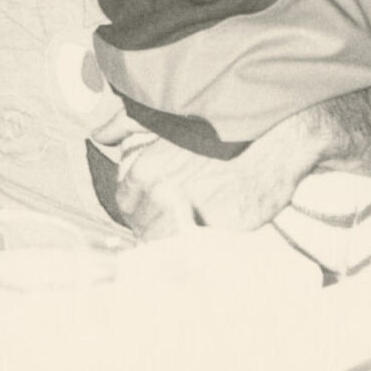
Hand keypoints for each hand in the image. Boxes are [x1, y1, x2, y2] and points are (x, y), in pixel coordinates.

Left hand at [113, 111, 322, 238]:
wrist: (271, 143)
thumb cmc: (221, 128)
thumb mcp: (167, 118)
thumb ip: (127, 125)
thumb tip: (99, 133)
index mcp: (145, 170)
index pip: (125, 202)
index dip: (137, 204)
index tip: (150, 203)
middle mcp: (161, 196)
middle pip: (142, 225)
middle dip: (152, 221)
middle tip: (170, 216)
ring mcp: (187, 218)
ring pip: (163, 242)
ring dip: (170, 238)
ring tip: (185, 228)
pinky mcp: (214, 235)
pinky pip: (191, 252)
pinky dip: (193, 248)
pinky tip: (202, 235)